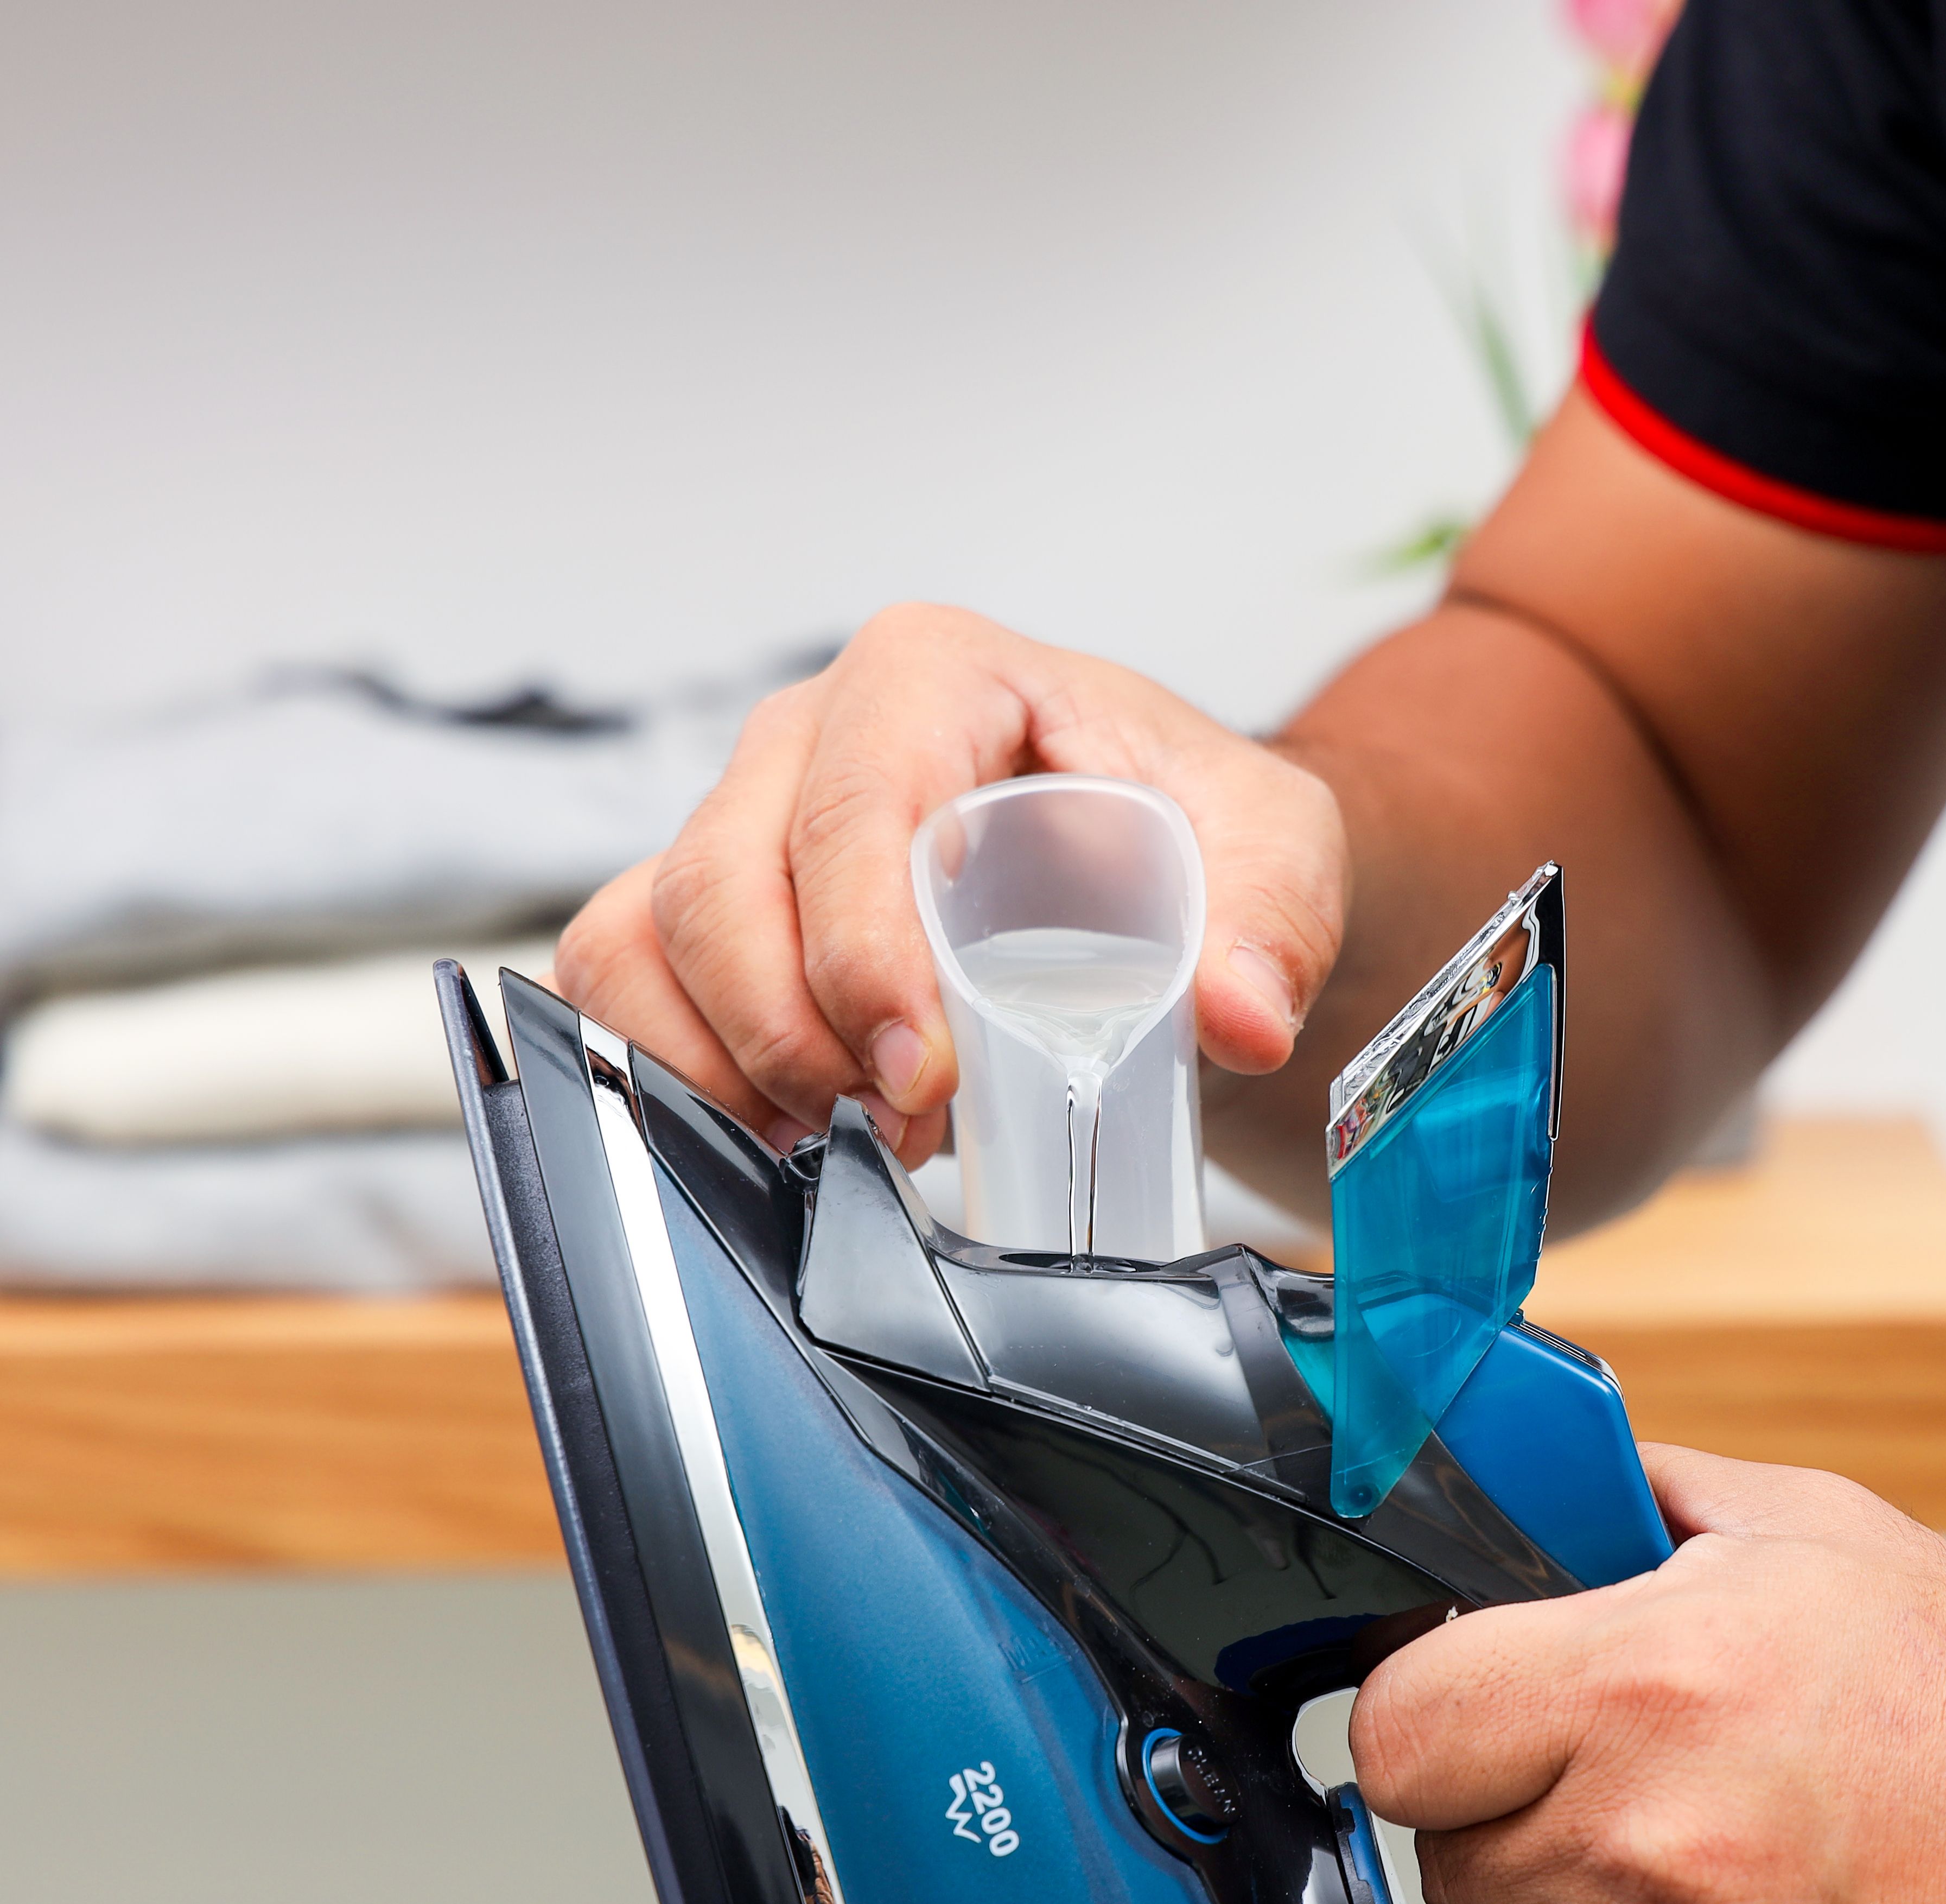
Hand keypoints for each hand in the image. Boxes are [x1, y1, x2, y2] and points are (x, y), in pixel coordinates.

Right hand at [553, 604, 1346, 1154]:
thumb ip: (1271, 918)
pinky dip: (675, 1071)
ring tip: (848, 1133)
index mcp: (936, 676)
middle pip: (723, 882)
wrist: (1150, 868)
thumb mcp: (1271, 851)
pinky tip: (776, 1129)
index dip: (863, 948)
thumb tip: (1240, 1013)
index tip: (921, 1069)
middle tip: (900, 1123)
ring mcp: (743, 816)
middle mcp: (812, 734)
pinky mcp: (706, 904)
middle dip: (794, 1033)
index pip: (855, 802)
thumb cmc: (1185, 834)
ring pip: (649, 937)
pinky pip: (622, 979)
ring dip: (733, 1064)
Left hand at [1349, 1446, 1945, 1903]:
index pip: (1391, 1735)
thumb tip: (1539, 1489)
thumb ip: (1645, 1499)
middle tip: (1655, 1815)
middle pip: (1453, 1869)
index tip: (1476, 1740)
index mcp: (1637, 1691)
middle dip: (1531, 1837)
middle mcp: (1639, 1855)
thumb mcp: (1820, 1538)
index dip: (1429, 1735)